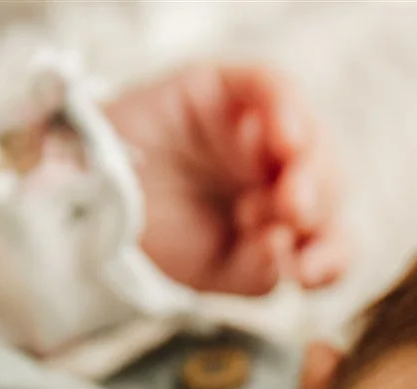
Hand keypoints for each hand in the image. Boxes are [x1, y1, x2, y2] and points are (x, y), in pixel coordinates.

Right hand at [103, 64, 347, 295]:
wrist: (85, 204)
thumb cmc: (152, 239)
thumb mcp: (210, 274)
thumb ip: (258, 271)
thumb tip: (288, 248)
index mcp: (283, 224)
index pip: (331, 239)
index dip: (330, 256)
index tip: (307, 272)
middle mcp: (278, 175)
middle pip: (327, 184)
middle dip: (316, 204)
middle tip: (290, 216)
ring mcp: (257, 131)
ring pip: (309, 137)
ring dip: (307, 165)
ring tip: (282, 191)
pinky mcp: (228, 89)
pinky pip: (273, 87)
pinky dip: (284, 108)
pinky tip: (278, 137)